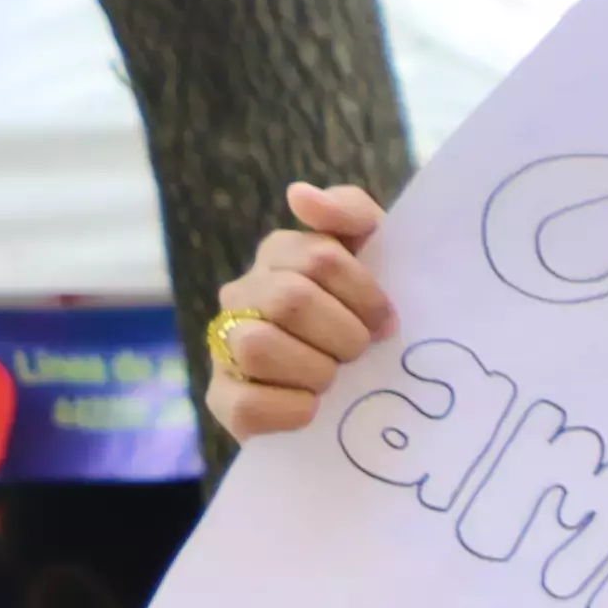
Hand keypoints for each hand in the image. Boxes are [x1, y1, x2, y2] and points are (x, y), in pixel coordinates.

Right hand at [208, 181, 393, 439]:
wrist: (366, 394)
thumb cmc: (370, 320)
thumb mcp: (380, 259)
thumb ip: (352, 214)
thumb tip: (300, 196)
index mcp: (280, 257)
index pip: (320, 258)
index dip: (365, 296)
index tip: (385, 323)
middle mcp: (243, 295)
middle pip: (291, 300)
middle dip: (344, 335)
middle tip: (359, 353)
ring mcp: (225, 345)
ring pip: (258, 346)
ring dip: (315, 371)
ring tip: (333, 380)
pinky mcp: (222, 400)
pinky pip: (247, 405)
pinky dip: (292, 411)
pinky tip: (312, 408)